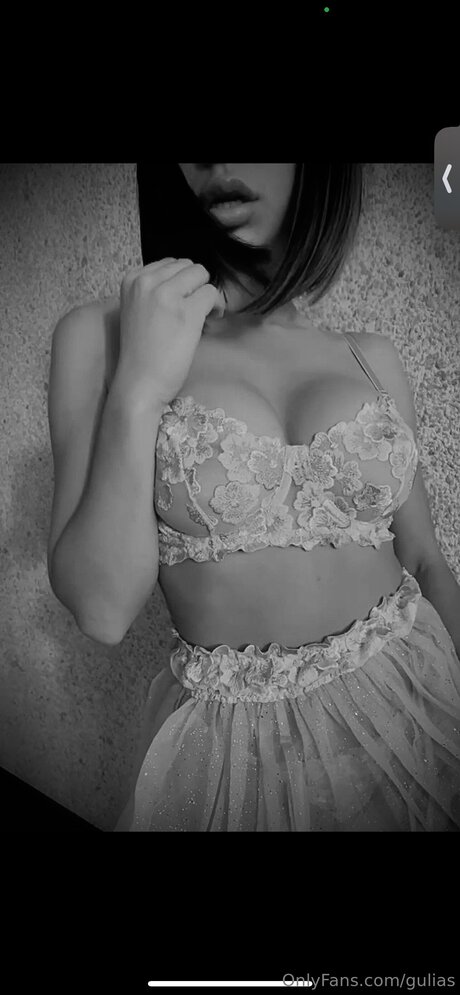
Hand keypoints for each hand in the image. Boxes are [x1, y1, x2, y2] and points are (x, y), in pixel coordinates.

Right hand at [118, 258, 224, 404]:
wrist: (139, 382)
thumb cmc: (140, 352)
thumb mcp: (137, 310)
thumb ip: (155, 292)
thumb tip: (188, 284)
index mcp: (132, 280)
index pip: (169, 264)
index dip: (180, 284)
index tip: (180, 304)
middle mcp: (147, 282)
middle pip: (187, 266)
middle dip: (194, 287)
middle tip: (192, 311)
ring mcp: (167, 295)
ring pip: (201, 275)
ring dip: (205, 294)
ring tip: (201, 316)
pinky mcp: (187, 311)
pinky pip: (212, 294)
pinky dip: (215, 307)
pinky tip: (208, 323)